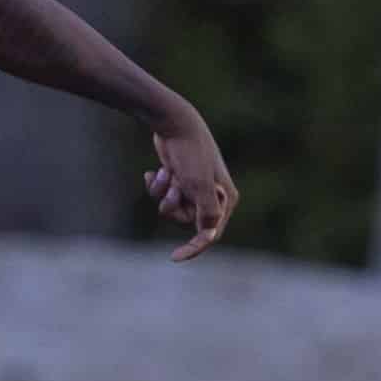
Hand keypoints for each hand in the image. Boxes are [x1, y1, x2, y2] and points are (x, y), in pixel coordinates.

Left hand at [145, 109, 237, 261]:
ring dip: (164, 193)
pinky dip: (156, 184)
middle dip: (174, 206)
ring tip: (167, 173)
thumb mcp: (199, 186)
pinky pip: (161, 195)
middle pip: (185, 221)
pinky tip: (155, 171)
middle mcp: (212, 195)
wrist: (174, 123)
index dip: (194, 248)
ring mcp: (193, 187)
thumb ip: (207, 213)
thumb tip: (210, 237)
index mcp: (225, 199)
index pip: (210, 234)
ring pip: (170, 208)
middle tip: (175, 186)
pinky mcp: (178, 179)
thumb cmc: (191, 154)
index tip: (174, 258)